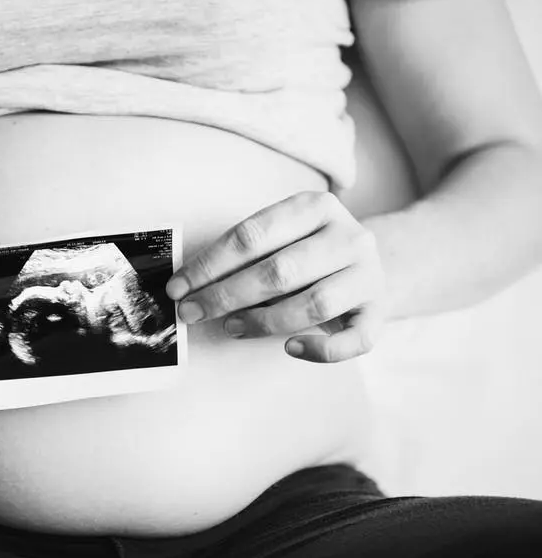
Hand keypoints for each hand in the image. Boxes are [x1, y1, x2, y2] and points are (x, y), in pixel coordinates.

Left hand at [166, 191, 384, 362]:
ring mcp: (368, 274)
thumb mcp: (282, 236)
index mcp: (315, 206)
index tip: (178, 287)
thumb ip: (245, 254)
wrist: (373, 261)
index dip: (209, 265)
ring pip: (312, 304)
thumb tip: (190, 284)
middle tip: (192, 312)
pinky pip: (354, 340)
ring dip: (263, 321)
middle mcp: (348, 236)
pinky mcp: (380, 311)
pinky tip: (290, 348)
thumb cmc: (309, 251)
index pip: (251, 236)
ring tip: (230, 326)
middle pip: (278, 271)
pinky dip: (320, 350)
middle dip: (225, 295)